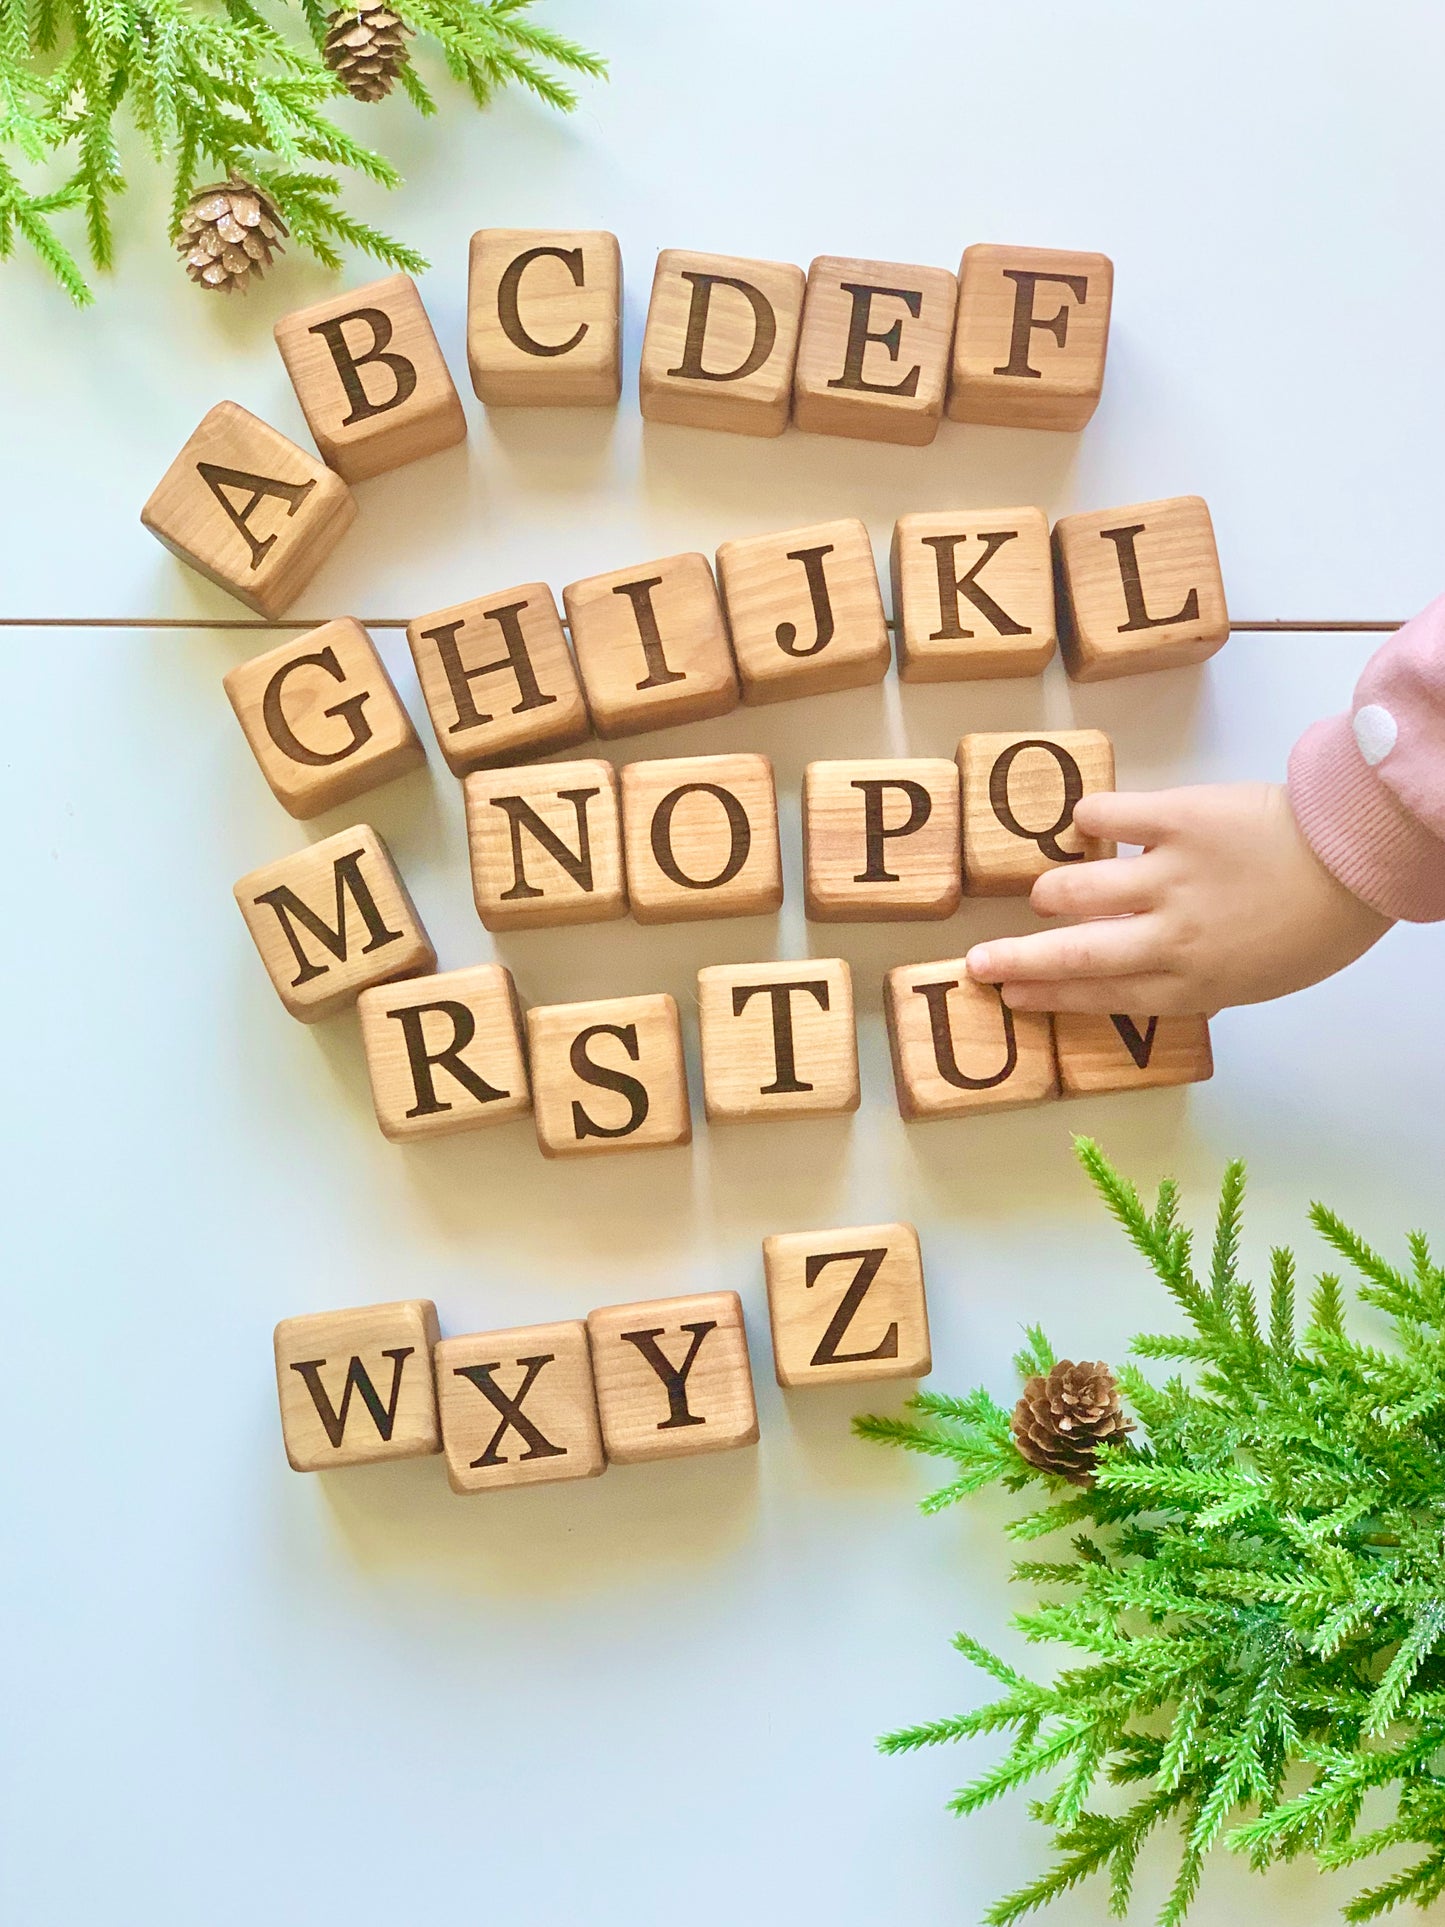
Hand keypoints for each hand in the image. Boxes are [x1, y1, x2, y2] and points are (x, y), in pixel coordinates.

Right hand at [963, 782, 1392, 1014]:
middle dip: (1014, 963)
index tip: (1010, 997)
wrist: (1357, 853)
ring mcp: (1166, 878)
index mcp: (1190, 983)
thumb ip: (1196, 978)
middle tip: (978, 963)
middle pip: (1069, 955)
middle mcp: (1167, 938)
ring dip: (1052, 893)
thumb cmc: (1318, 923)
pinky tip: (1084, 827)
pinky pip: (1105, 819)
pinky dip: (1087, 823)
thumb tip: (1145, 971)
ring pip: (1073, 891)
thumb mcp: (1257, 977)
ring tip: (1047, 893)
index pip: (1099, 996)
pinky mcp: (1172, 819)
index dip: (1047, 998)